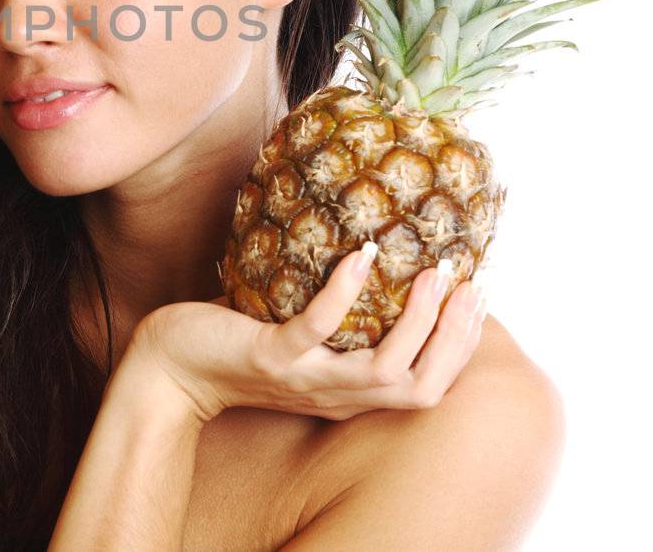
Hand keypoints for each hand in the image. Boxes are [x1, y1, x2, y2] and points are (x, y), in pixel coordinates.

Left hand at [131, 246, 486, 422]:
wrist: (172, 368)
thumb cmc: (240, 343)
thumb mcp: (302, 340)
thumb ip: (342, 321)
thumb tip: (379, 260)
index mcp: (351, 394)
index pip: (427, 388)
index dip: (460, 349)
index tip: (480, 298)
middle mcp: (337, 396)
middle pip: (419, 387)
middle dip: (454, 338)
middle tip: (470, 283)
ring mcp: (305, 380)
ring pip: (383, 369)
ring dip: (418, 322)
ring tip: (435, 272)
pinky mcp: (270, 357)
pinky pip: (317, 330)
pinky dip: (343, 293)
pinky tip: (360, 256)